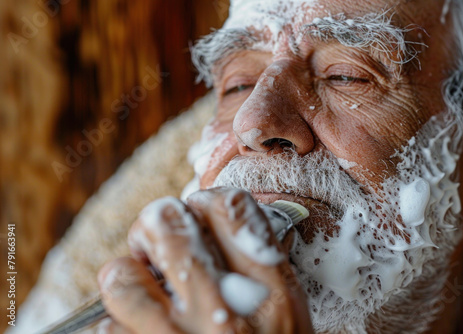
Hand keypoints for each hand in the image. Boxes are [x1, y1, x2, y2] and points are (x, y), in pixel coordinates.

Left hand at [97, 188, 312, 332]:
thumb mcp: (285, 316)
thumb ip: (256, 268)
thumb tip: (209, 228)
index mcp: (272, 294)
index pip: (228, 208)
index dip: (203, 200)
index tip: (196, 214)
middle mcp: (227, 314)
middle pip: (166, 223)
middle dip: (153, 224)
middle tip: (157, 244)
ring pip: (120, 274)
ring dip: (123, 275)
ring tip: (138, 287)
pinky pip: (107, 329)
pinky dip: (115, 326)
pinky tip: (135, 333)